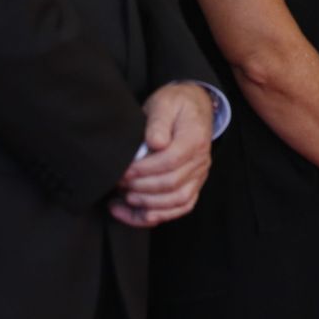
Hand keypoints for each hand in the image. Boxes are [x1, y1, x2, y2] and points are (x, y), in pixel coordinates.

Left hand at [112, 82, 213, 227]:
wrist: (194, 107)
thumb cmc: (176, 105)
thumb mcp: (165, 103)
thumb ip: (159, 121)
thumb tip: (155, 143)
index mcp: (195, 138)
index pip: (170, 161)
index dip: (144, 169)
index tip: (123, 170)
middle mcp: (200, 160)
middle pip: (172, 184)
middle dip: (140, 187)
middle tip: (118, 182)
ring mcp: (199, 175)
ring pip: (177, 201)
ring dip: (147, 204)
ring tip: (123, 198)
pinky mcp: (193, 185)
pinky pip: (180, 207)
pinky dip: (156, 215)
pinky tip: (133, 212)